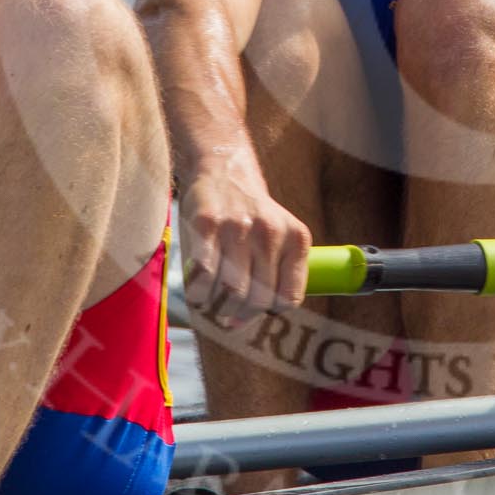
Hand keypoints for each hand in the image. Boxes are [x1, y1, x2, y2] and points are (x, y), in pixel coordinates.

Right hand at [178, 168, 311, 327]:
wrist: (225, 171)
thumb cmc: (252, 217)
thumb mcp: (281, 238)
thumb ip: (278, 275)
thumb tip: (247, 323)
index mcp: (297, 239)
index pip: (288, 299)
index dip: (267, 312)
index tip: (253, 309)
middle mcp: (271, 232)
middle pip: (258, 300)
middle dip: (239, 315)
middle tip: (227, 314)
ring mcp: (238, 227)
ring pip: (231, 292)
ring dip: (217, 307)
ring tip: (211, 302)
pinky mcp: (207, 224)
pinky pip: (202, 275)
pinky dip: (198, 293)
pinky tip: (197, 290)